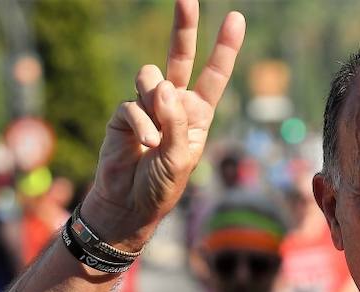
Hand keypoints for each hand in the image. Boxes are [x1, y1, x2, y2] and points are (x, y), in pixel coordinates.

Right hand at [82, 0, 244, 248]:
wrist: (129, 204)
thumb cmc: (161, 185)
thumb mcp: (180, 157)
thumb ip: (175, 121)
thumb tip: (162, 85)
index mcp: (197, 114)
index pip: (213, 75)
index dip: (224, 48)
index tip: (236, 19)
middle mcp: (173, 103)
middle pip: (180, 56)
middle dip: (183, 26)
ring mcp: (147, 105)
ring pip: (151, 77)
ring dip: (154, 101)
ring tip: (155, 137)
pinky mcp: (123, 113)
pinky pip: (133, 104)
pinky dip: (140, 125)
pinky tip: (144, 145)